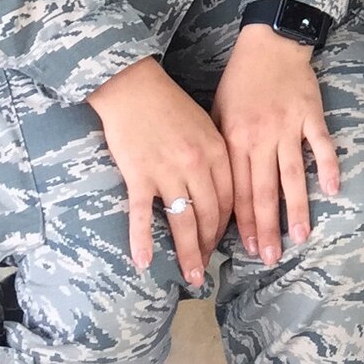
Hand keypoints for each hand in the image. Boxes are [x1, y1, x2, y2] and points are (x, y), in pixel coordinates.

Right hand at [86, 58, 233, 285]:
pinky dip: (143, 240)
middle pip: (211, 214)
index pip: (230, 198)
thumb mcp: (206, 124)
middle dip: (211, 245)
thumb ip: (216, 155)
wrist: (133, 87)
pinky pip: (141, 215)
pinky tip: (144, 263)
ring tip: (191, 277)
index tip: (228, 244)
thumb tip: (222, 187)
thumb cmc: (170, 104)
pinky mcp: (138, 175)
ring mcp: (167, 171)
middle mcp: (197, 164)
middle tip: (208, 268)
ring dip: (189, 252)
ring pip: (183, 221)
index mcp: (217, 151)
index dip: (230, 226)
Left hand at [212, 25, 340, 265]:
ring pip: (292, 175)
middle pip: (264, 192)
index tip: (246, 249)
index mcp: (234, 140)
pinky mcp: (311, 115)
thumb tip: (220, 188)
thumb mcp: (216, 112)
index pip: (238, 191)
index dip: (243, 223)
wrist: (270, 43)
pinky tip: (333, 189)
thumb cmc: (239, 79)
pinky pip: (321, 145)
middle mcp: (261, 138)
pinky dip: (328, 166)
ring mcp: (289, 127)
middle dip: (267, 227)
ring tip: (300, 236)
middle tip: (271, 256)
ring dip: (297, 208)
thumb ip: (221, 149)